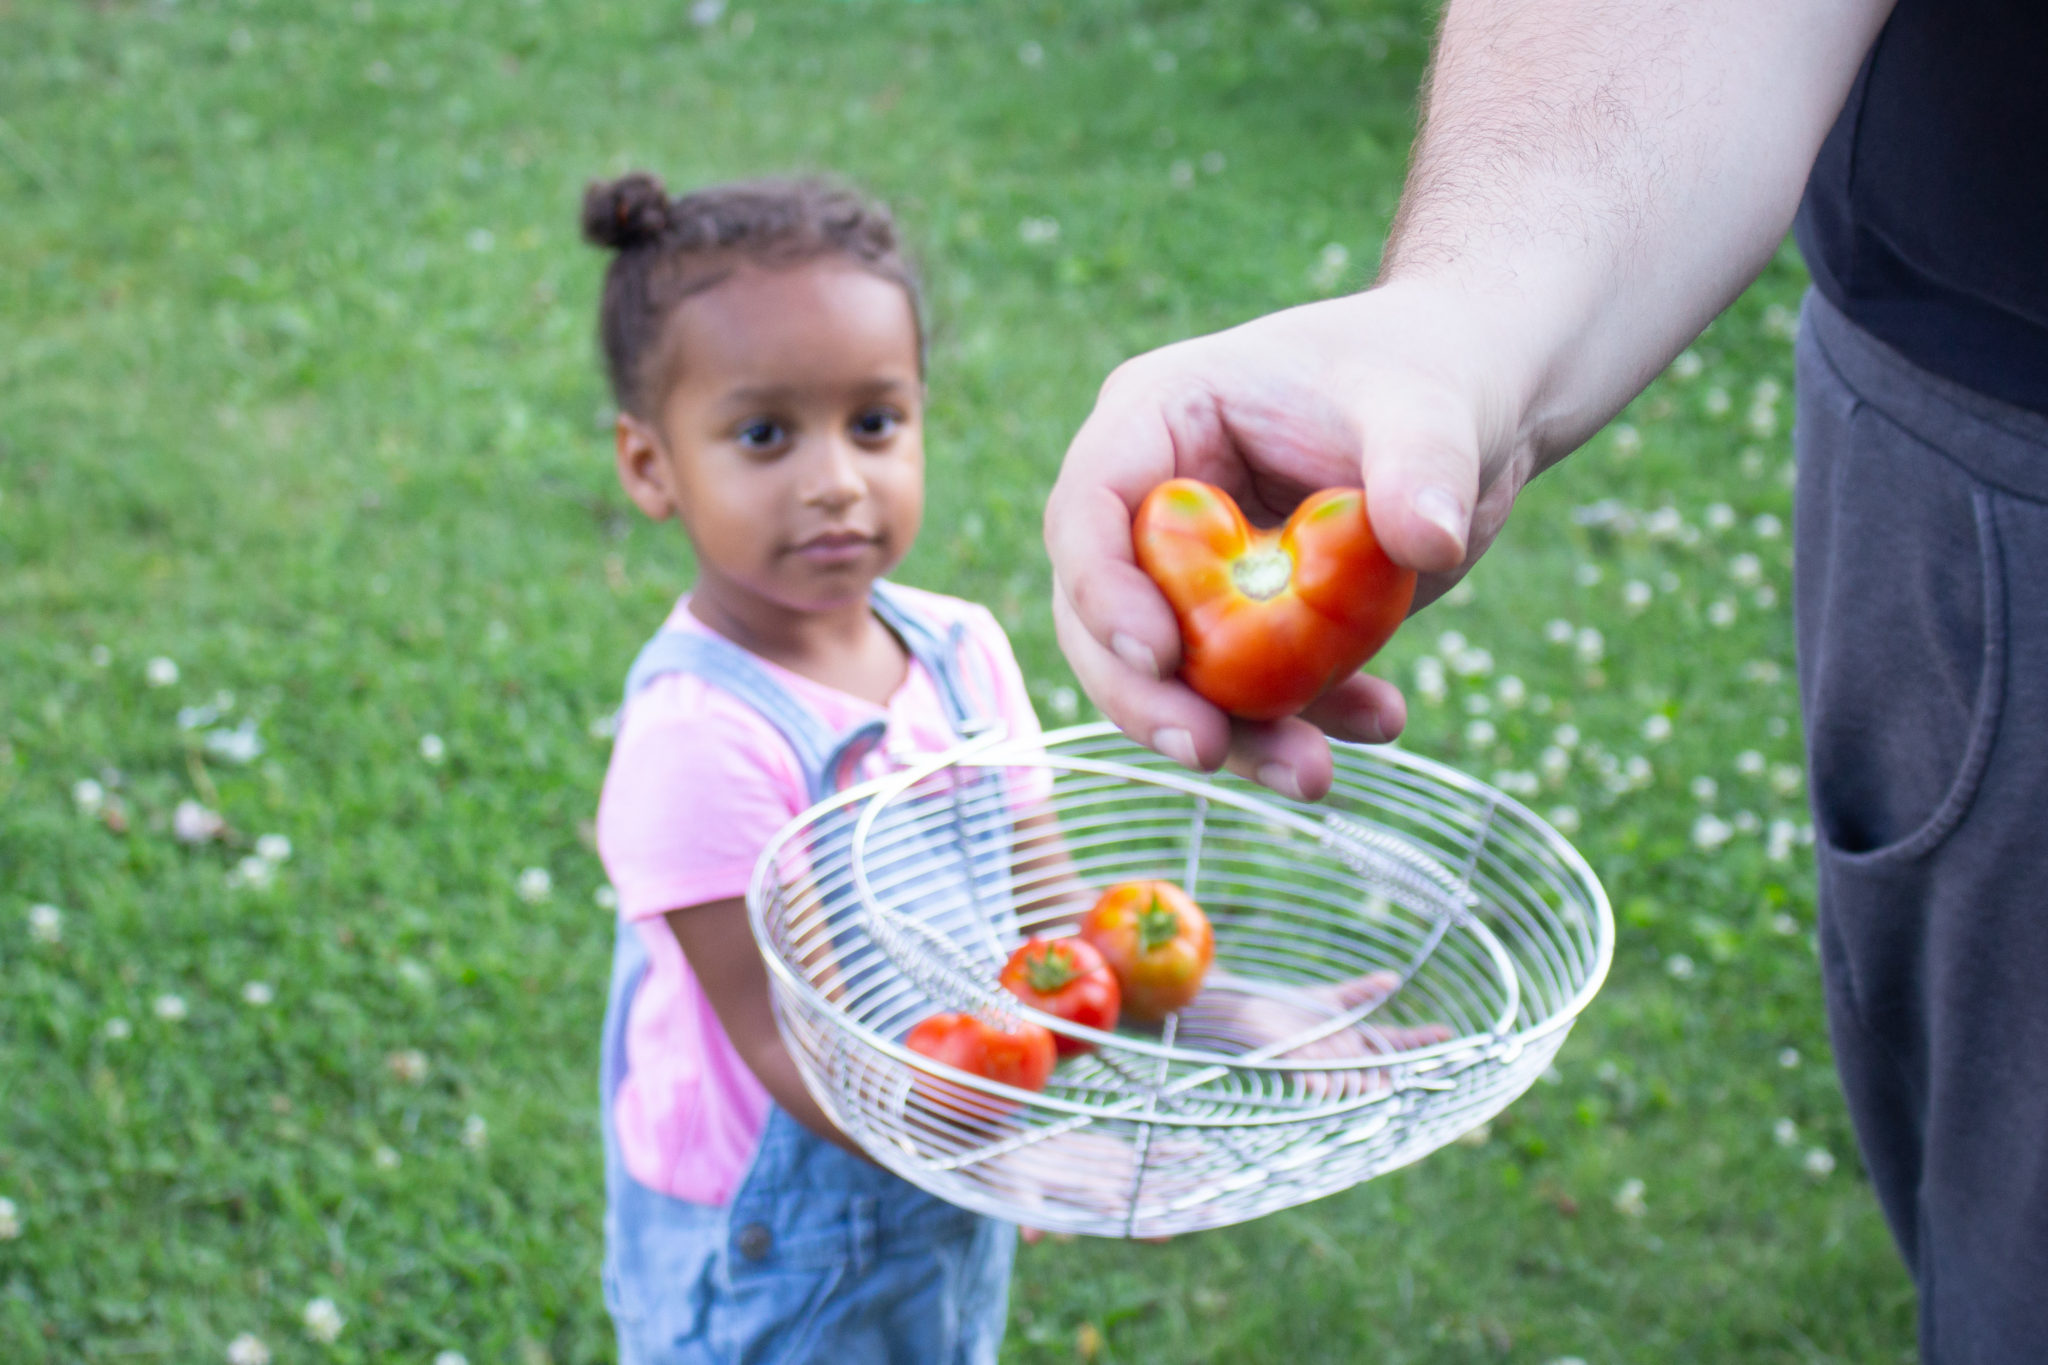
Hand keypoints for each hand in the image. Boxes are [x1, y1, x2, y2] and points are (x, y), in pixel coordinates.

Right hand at [1044, 281, 1541, 798]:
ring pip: (1167, 672)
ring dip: (1230, 732)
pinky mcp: (1244, 623)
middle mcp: (1155, 499)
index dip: (1103, 587)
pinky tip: (1378, 719)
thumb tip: (1428, 541)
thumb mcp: (1431, 412)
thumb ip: (1422, 467)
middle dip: (1146, 694)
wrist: (1475, 416)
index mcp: (1160, 417)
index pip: (1089, 508)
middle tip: (1206, 750)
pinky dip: (1302, 721)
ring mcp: (1193, 569)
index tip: (1160, 654)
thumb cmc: (1430, 376)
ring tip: (1310, 774)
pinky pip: (1245, 691)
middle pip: (1100, 611)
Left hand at [1182, 969, 1452, 1099]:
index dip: (1418, 1041)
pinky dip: (1317, 1082)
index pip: (1392, 1042)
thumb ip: (1361, 993)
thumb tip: (1394, 979)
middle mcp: (1340, 1057)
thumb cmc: (1284, 1009)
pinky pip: (1306, 1077)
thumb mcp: (1328, 999)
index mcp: (1351, 1040)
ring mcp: (1317, 1063)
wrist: (1242, 1010)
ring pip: (1346, 1079)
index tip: (1446, 1034)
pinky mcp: (1289, 1064)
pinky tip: (1324, 1085)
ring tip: (1374, 1087)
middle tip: (1405, 1077)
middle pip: (1374, 1068)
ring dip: (1358, 1083)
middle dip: (1389, 1073)